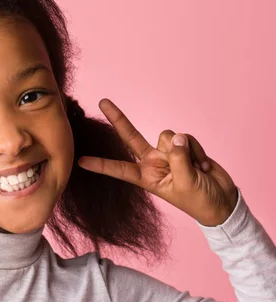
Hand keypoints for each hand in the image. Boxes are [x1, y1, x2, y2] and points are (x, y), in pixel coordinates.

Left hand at [77, 98, 237, 226]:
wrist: (221, 201)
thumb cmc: (200, 201)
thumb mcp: (186, 184)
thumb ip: (179, 160)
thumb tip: (175, 138)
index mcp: (146, 177)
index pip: (119, 168)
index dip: (101, 164)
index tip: (80, 161)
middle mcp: (152, 162)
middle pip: (131, 136)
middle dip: (118, 118)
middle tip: (102, 101)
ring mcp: (167, 153)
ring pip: (168, 135)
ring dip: (186, 149)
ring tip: (197, 168)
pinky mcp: (182, 147)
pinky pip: (186, 137)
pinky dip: (197, 149)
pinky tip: (204, 165)